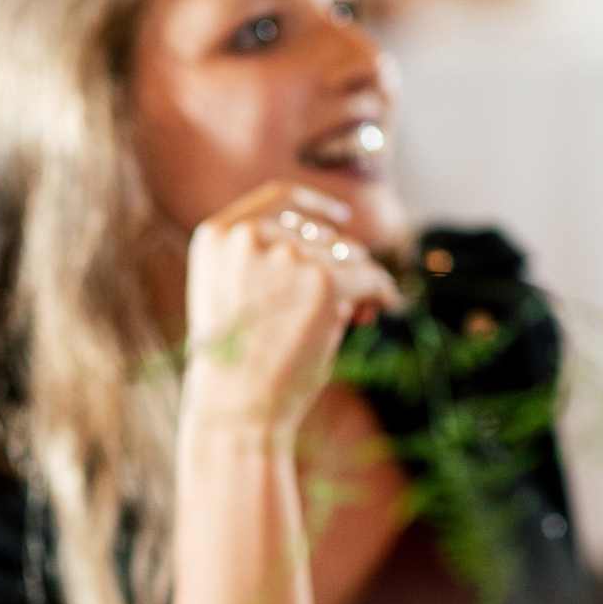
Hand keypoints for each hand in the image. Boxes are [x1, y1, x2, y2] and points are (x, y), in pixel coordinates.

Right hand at [182, 181, 402, 440]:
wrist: (235, 406)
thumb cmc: (236, 365)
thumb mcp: (234, 298)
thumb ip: (268, 263)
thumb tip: (347, 252)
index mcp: (218, 236)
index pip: (278, 197)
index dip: (316, 203)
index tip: (342, 217)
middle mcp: (250, 236)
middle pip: (320, 234)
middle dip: (341, 264)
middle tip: (355, 305)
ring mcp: (287, 255)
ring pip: (349, 256)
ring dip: (361, 284)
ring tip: (359, 316)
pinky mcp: (324, 280)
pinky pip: (370, 277)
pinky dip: (382, 293)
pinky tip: (384, 307)